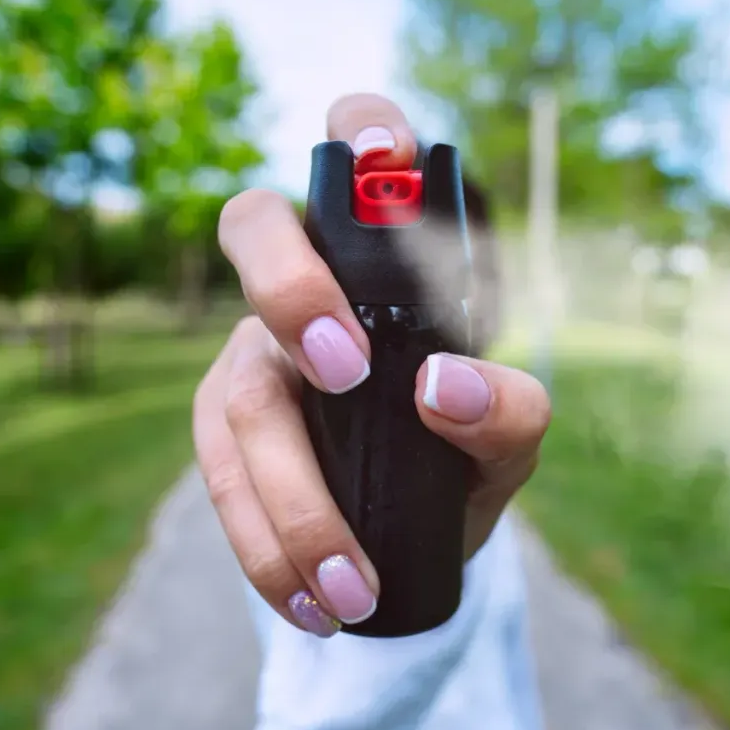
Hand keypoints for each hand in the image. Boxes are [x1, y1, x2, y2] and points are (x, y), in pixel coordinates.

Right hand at [192, 93, 550, 637]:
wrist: (414, 537)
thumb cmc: (462, 455)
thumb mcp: (508, 442)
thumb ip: (509, 412)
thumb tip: (442, 389)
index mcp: (380, 259)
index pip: (355, 147)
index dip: (362, 126)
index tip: (390, 151)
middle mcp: (303, 285)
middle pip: (253, 229)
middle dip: (292, 289)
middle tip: (348, 373)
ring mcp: (250, 354)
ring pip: (238, 392)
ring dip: (292, 499)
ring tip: (354, 589)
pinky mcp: (221, 430)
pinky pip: (220, 480)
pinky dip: (265, 548)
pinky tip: (311, 603)